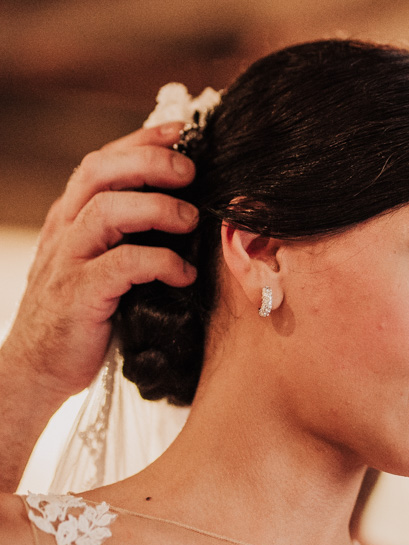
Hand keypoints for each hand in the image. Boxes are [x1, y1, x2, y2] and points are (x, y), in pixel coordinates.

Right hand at [0, 123, 198, 405]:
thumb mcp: (101, 261)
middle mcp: (66, 230)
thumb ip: (128, 233)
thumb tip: (186, 207)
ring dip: (158, 208)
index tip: (181, 131)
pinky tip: (183, 273)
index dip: (141, 141)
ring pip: (107, 210)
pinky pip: (121, 265)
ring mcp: (68, 261)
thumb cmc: (84, 312)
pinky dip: (159, 262)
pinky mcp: (79, 295)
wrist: (38, 368)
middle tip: (189, 171)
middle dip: (149, 162)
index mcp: (72, 216)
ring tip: (190, 220)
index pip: (102, 161)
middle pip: (100, 172)